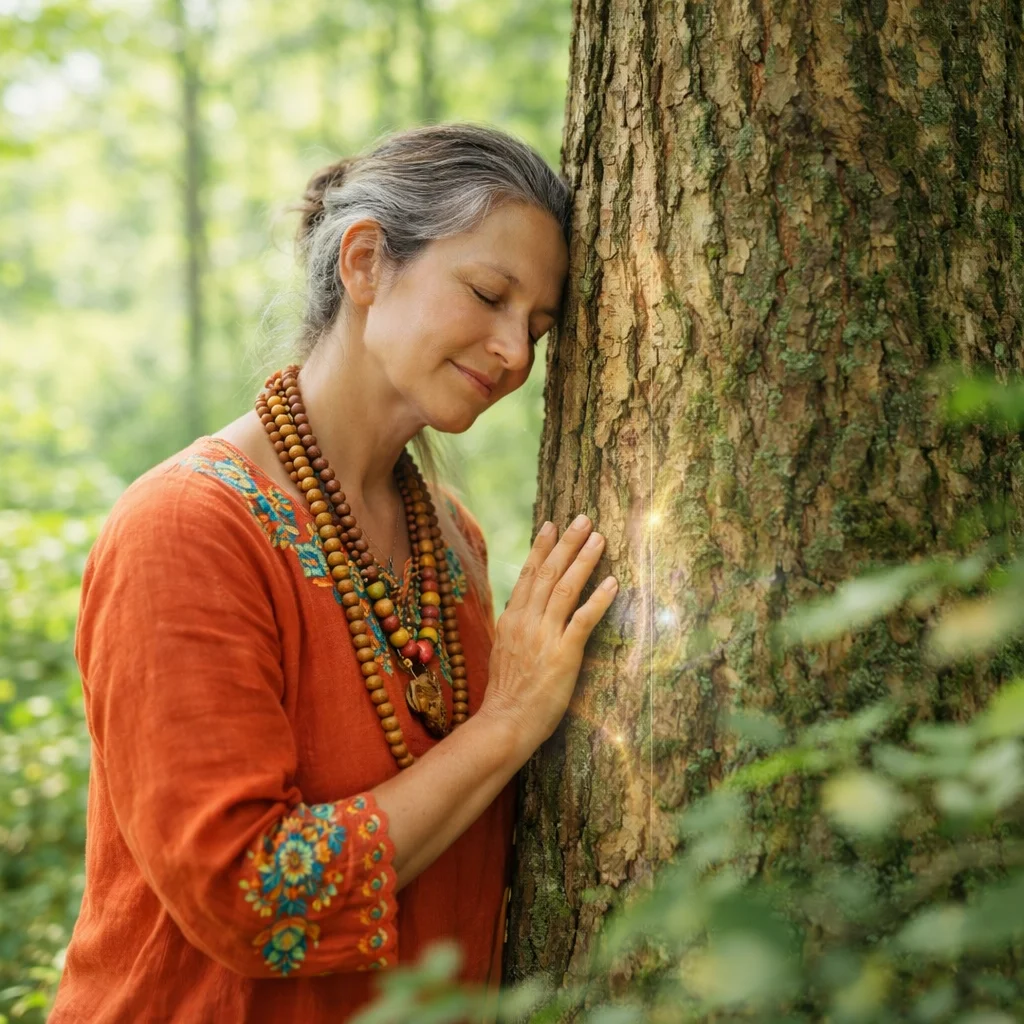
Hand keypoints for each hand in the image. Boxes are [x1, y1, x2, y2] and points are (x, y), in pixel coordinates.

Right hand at [479, 514, 617, 759]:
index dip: (541, 548)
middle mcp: (526, 621)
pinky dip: (599, 599)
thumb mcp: (502, 651)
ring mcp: (544, 636)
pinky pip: (584, 620)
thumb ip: (514, 627)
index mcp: (511, 619)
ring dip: (584, 561)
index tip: (552, 525)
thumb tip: (521, 608)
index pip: (528, 575)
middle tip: (584, 519)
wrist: (505, 722)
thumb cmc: (507, 693)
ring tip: (600, 539)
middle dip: (567, 544)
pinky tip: (613, 583)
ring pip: (566, 588)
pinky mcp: (564, 654)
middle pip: (548, 573)